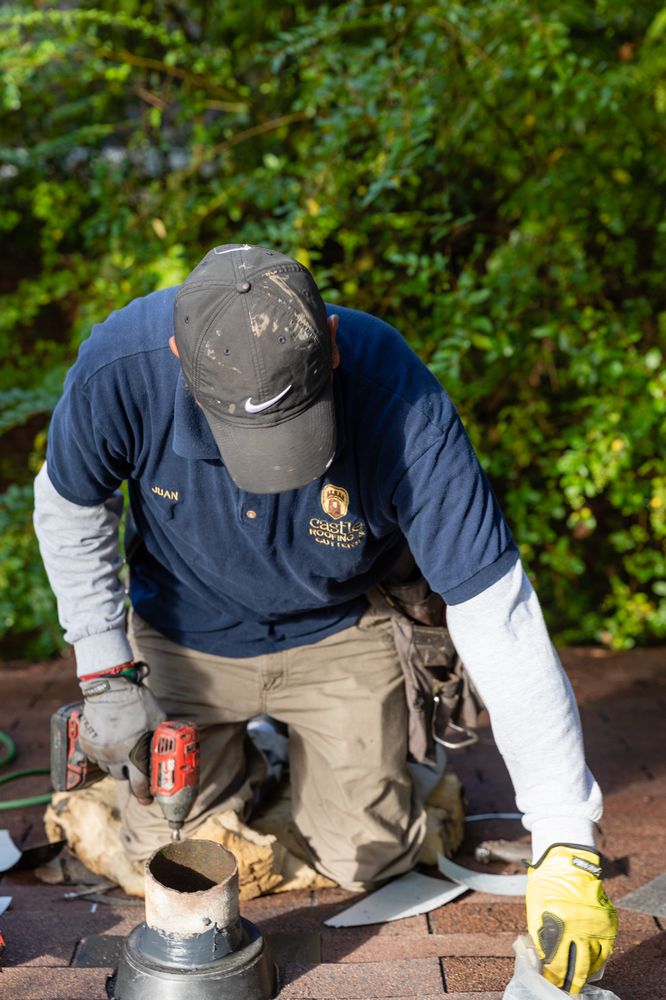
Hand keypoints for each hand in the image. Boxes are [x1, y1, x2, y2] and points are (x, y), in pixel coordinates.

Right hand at [78, 662, 165, 803]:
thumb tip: (171, 750)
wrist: (110, 687)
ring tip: (123, 750)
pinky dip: (103, 755)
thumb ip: (161, 738)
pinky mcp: (86, 744)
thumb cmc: (138, 702)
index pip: (140, 785)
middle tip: (136, 768)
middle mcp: (115, 757)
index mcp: (135, 753)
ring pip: (109, 768)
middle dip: (131, 775)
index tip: (148, 798)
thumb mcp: (158, 719)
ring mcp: (99, 752)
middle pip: (123, 778)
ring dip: (117, 764)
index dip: (145, 795)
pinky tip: (110, 742)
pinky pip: (96, 758)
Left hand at [526, 843, 617, 994]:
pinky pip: (606, 950)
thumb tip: (545, 960)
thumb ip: (541, 936)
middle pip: (576, 967)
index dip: (553, 976)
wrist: (569, 863)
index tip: (550, 982)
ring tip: (577, 982)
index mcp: (558, 924)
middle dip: (569, 981)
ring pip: (593, 962)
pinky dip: (599, 961)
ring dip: (584, 975)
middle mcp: (580, 927)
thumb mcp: (536, 910)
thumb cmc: (547, 885)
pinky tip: (591, 967)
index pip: (557, 962)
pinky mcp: (608, 923)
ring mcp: (596, 926)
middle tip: (565, 988)